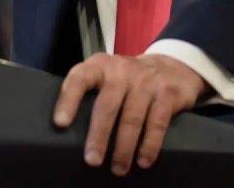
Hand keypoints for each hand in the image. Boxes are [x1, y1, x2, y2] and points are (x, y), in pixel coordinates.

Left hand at [53, 53, 207, 176]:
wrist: (172, 67)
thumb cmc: (129, 79)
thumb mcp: (107, 75)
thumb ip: (90, 92)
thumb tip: (68, 129)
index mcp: (100, 66)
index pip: (80, 79)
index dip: (68, 100)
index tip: (60, 123)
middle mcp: (122, 71)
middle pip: (107, 105)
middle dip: (98, 136)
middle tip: (92, 160)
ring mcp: (146, 82)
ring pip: (132, 119)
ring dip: (123, 148)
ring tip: (118, 168)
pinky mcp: (168, 94)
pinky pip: (156, 123)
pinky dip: (149, 145)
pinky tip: (143, 160)